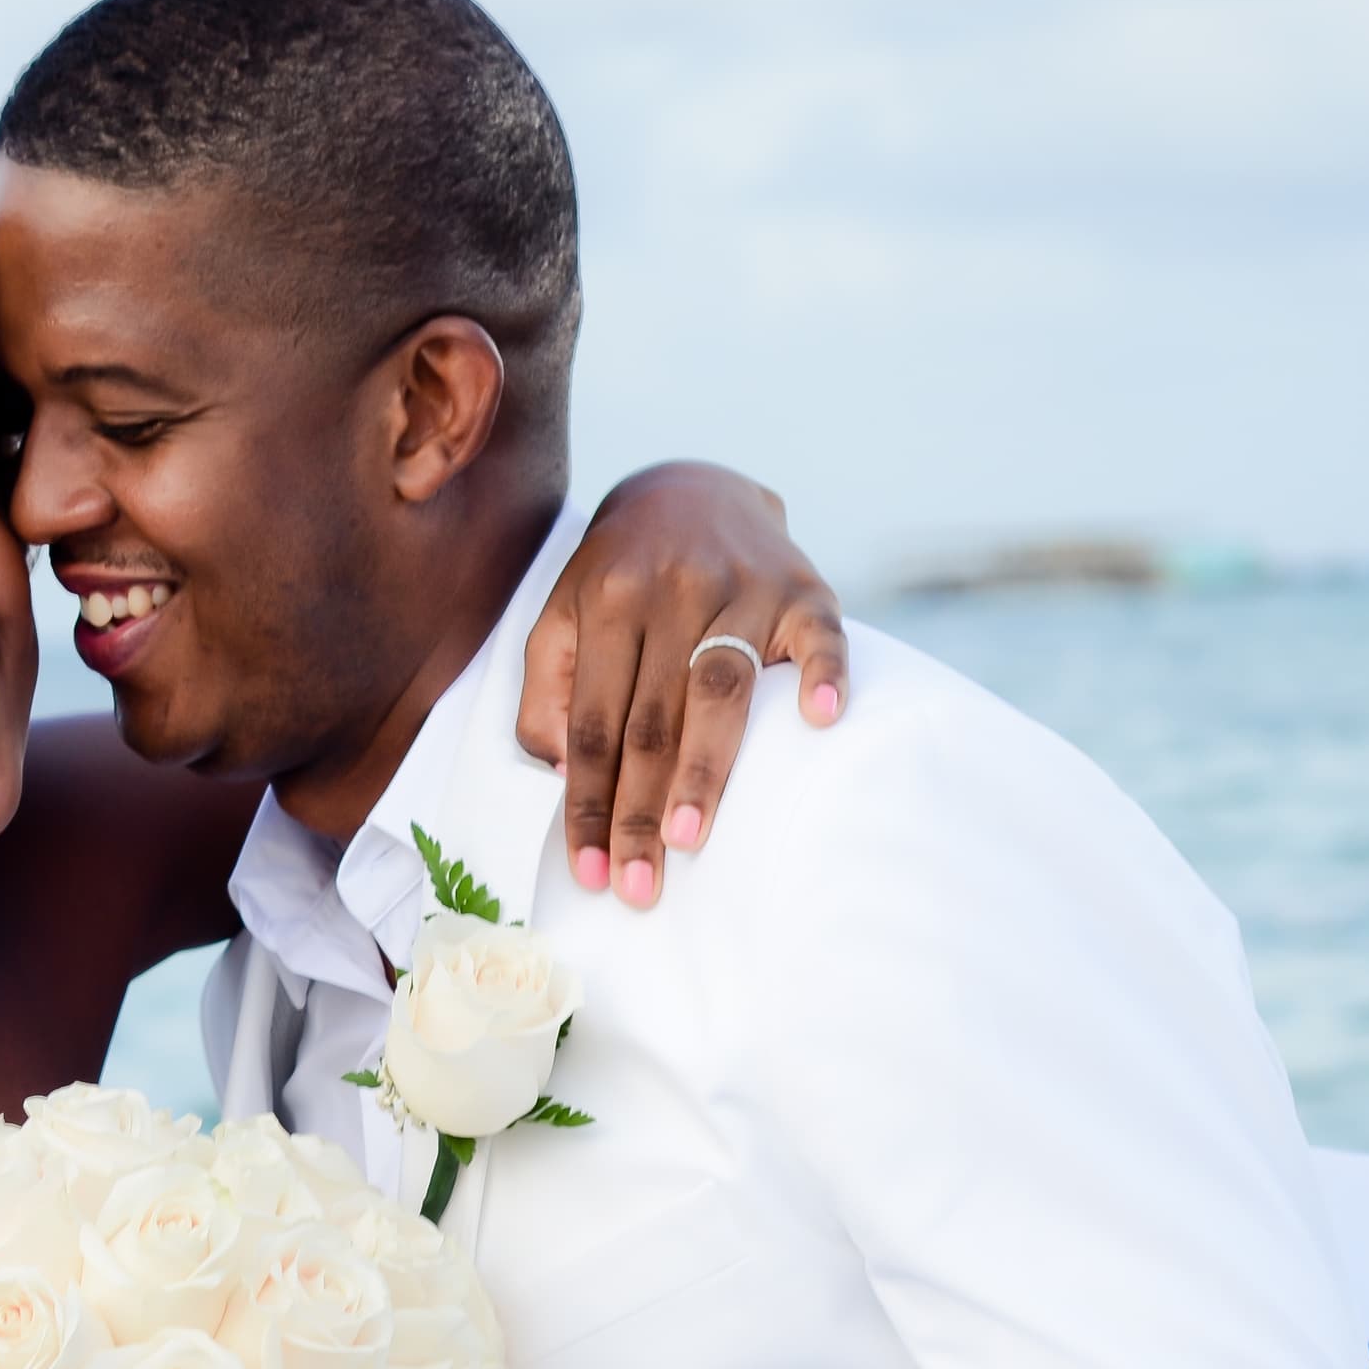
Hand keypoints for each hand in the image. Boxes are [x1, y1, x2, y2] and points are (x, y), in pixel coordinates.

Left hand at [518, 462, 848, 908]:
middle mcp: (674, 594)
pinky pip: (820, 634)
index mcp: (609, 605)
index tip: (590, 871)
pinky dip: (822, 674)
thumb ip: (546, 690)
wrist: (692, 484)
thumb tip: (563, 770)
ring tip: (690, 837)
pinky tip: (818, 721)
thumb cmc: (618, 575)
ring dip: (707, 768)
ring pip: (720, 688)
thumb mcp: (561, 616)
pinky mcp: (806, 588)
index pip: (594, 724)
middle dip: (641, 809)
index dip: (588, 802)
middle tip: (639, 884)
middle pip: (652, 720)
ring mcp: (744, 588)